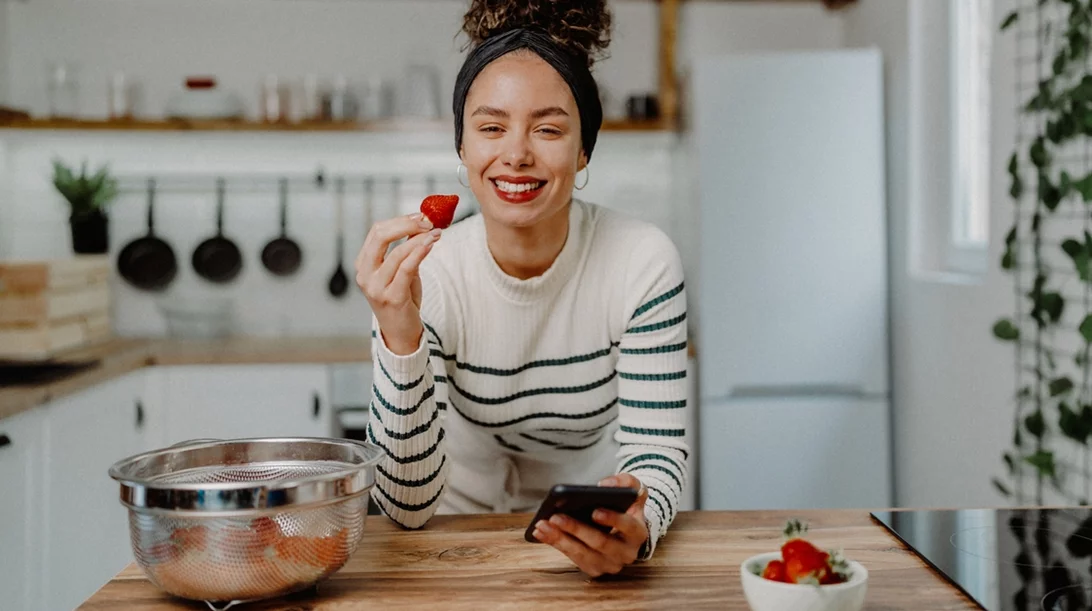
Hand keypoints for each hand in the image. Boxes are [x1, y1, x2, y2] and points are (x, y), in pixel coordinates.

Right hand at [355, 213, 441, 354]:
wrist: (401, 332)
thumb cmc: (402, 299)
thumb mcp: (402, 271)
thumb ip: (408, 251)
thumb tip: (423, 226)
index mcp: (363, 264)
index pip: (377, 232)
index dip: (399, 220)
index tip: (421, 215)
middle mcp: (365, 274)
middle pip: (381, 236)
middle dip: (406, 224)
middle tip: (428, 220)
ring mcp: (376, 287)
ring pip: (397, 253)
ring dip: (419, 239)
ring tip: (436, 232)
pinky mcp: (391, 297)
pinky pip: (406, 269)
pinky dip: (419, 253)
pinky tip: (430, 244)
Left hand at [531, 473, 648, 577]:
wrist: (623, 530)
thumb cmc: (626, 508)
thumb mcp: (633, 491)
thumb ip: (627, 482)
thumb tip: (605, 484)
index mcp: (638, 533)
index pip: (628, 527)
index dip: (613, 520)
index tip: (595, 511)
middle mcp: (626, 553)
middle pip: (601, 543)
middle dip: (577, 529)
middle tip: (557, 517)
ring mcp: (610, 564)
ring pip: (583, 554)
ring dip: (560, 539)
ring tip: (543, 524)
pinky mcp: (594, 569)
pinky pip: (572, 558)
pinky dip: (555, 544)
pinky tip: (541, 532)